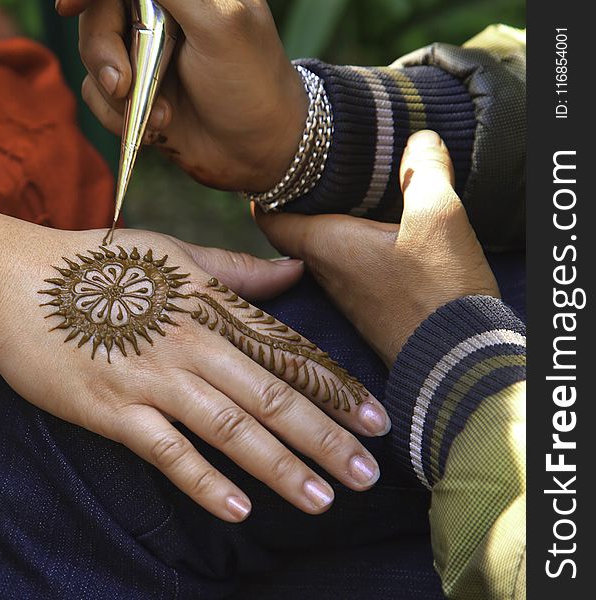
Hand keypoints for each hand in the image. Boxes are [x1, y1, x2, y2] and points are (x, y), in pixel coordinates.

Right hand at [0, 227, 390, 521]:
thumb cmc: (95, 265)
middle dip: (326, 438)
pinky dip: (205, 482)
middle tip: (369, 475)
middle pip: (272, 396)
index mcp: (209, 304)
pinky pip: (169, 452)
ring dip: (281, 466)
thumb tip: (294, 269)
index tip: (378, 421)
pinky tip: (240, 509)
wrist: (16, 283)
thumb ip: (235, 270)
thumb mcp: (170, 253)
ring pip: (231, 428)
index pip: (286, 351)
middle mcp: (191, 342)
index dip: (337, 388)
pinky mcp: (114, 411)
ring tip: (322, 499)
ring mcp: (153, 378)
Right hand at [58, 0, 306, 190]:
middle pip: (97, 14)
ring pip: (91, 55)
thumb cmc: (251, 82)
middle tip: (122, 84)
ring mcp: (144, 52)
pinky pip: (95, 93)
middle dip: (103, 51)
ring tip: (161, 115)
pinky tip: (154, 127)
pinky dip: (116, 115)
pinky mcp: (134, 91)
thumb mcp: (218, 23)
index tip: (68, 6)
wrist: (260, 152)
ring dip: (116, 92)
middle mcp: (160, 12)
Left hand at [256, 130, 499, 365]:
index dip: (265, 189)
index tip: (269, 165)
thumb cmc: (437, 292)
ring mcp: (347, 296)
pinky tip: (381, 234)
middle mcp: (325, 273)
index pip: (269, 217)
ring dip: (330, 224)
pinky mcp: (371, 310)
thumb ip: (425, 171)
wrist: (457, 362)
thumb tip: (419, 138)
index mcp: (325, 246)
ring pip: (324, 251)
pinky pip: (351, 269)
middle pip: (295, 231)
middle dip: (300, 201)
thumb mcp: (438, 218)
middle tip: (311, 170)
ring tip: (348, 193)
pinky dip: (356, 246)